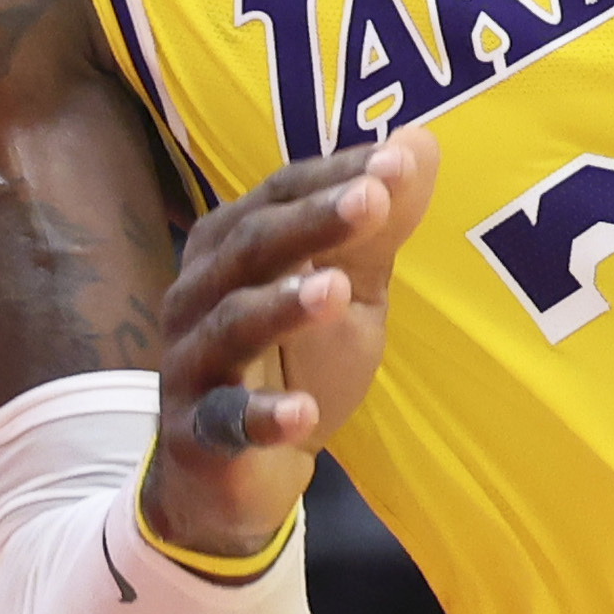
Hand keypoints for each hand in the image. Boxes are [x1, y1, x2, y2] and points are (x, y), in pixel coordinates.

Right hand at [142, 129, 437, 559]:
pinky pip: (225, 420)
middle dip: (313, 221)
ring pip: (232, 324)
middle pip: (252, 246)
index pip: (279, 194)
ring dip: (283, 306)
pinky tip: (302, 413)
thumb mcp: (349, 294)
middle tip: (373, 198)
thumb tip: (423, 140)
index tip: (398, 161)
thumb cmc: (295, 364)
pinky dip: (261, 416)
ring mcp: (191, 362)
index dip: (334, 177)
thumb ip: (377, 229)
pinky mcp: (194, 432)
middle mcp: (198, 291)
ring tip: (336, 291)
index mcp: (231, 245)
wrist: (235, 473)